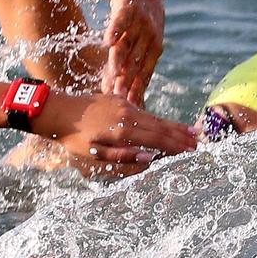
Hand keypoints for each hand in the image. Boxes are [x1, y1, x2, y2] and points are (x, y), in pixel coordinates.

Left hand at [38, 91, 196, 168]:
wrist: (57, 110)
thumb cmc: (74, 138)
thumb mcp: (95, 155)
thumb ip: (124, 157)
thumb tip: (150, 158)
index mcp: (123, 132)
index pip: (157, 140)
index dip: (175, 147)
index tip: (191, 152)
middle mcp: (128, 116)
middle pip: (161, 127)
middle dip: (181, 136)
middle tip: (199, 144)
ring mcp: (125, 105)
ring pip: (155, 118)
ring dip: (174, 126)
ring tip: (191, 132)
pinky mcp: (120, 99)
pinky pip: (145, 111)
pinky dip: (159, 119)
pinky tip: (167, 124)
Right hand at [99, 0, 164, 105]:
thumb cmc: (140, 24)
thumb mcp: (139, 45)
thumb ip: (129, 67)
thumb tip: (118, 95)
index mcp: (154, 51)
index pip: (144, 74)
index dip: (136, 91)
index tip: (129, 107)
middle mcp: (149, 39)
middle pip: (135, 63)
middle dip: (127, 81)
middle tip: (119, 97)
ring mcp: (140, 23)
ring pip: (128, 44)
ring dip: (120, 59)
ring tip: (113, 74)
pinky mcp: (129, 8)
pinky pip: (121, 21)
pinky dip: (114, 30)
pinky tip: (107, 41)